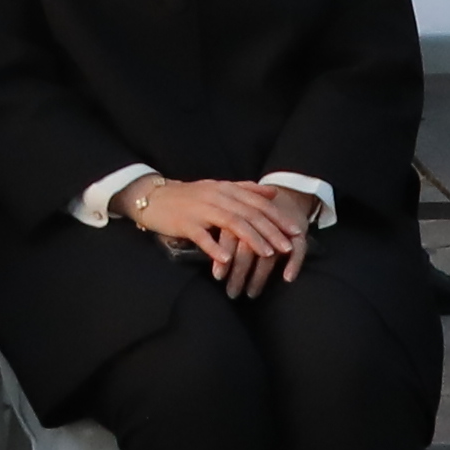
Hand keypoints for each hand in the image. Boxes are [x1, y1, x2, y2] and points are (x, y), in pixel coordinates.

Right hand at [121, 177, 312, 294]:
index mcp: (226, 189)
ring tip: (267, 254)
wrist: (154, 197)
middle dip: (271, 231)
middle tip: (288, 247)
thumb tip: (273, 192)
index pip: (257, 202)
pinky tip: (226, 260)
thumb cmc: (189, 197)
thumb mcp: (218, 188)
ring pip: (231, 223)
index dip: (278, 217)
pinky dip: (215, 248)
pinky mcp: (185, 223)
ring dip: (251, 239)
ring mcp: (201, 209)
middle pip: (249, 214)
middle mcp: (216, 196)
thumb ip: (245, 190)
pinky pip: (203, 236)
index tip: (295, 231)